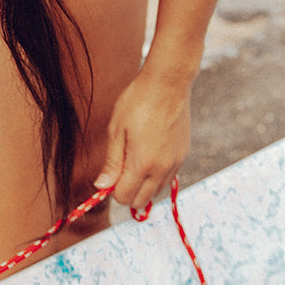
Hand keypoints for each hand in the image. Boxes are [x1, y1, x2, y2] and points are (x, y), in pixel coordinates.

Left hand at [94, 71, 190, 212]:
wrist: (168, 84)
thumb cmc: (137, 102)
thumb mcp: (116, 130)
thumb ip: (111, 162)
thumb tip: (101, 187)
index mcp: (142, 165)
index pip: (124, 198)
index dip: (112, 189)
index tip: (110, 172)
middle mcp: (162, 169)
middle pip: (141, 201)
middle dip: (128, 191)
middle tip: (121, 167)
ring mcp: (175, 163)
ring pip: (156, 192)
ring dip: (143, 185)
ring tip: (135, 159)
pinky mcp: (183, 155)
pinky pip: (169, 178)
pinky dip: (157, 175)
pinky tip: (150, 155)